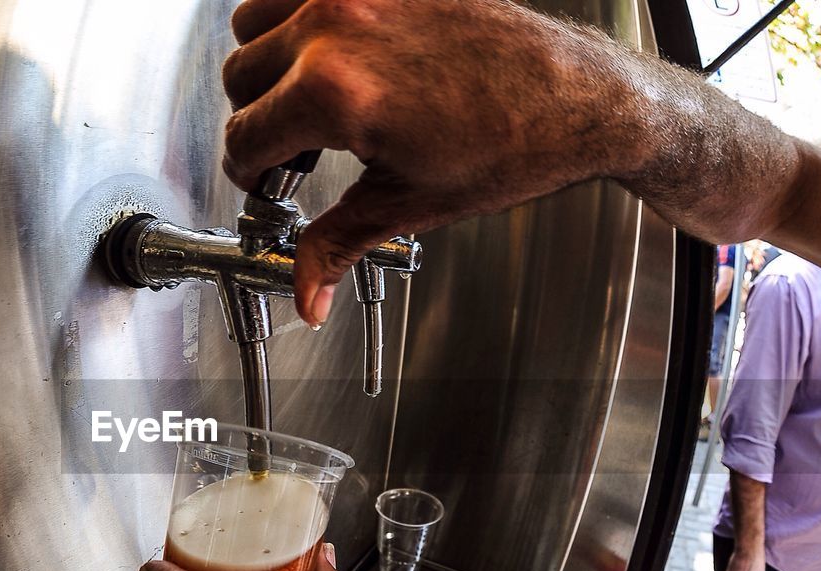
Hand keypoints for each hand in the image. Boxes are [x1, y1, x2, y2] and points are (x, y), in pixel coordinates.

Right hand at [221, 0, 636, 324]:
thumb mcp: (408, 203)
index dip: (251, 175)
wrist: (580, 98)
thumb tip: (307, 293)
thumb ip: (338, 245)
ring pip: (255, 22)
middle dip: (258, 121)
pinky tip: (330, 57)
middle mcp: (337, 25)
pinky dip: (298, 20)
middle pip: (240, 76)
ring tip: (307, 98)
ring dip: (266, 63)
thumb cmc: (514, 145)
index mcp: (336, 91)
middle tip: (297, 151)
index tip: (269, 182)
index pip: (243, 137)